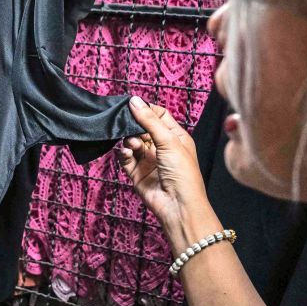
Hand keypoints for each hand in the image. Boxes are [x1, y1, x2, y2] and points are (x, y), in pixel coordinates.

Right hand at [117, 97, 217, 253]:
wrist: (178, 205)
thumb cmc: (183, 174)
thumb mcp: (168, 141)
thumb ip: (149, 120)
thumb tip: (135, 101)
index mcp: (176, 137)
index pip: (159, 115)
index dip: (146, 110)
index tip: (133, 106)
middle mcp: (161, 147)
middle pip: (141, 128)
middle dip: (133, 126)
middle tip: (126, 124)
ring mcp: (148, 160)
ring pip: (131, 142)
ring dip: (129, 140)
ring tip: (133, 145)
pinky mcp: (136, 172)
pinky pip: (125, 158)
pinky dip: (123, 153)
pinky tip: (126, 153)